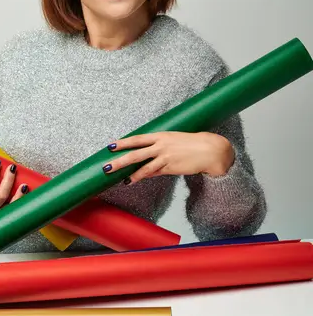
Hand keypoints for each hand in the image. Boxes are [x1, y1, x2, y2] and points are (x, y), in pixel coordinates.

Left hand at [103, 131, 234, 183]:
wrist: (210, 150)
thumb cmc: (192, 144)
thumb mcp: (173, 141)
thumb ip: (159, 147)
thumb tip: (147, 157)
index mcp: (161, 135)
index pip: (137, 139)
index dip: (123, 142)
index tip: (110, 146)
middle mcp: (161, 145)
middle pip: (135, 152)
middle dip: (119, 159)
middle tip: (106, 165)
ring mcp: (165, 156)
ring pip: (142, 165)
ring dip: (127, 171)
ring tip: (115, 176)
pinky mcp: (170, 167)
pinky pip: (152, 172)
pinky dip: (140, 176)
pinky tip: (131, 180)